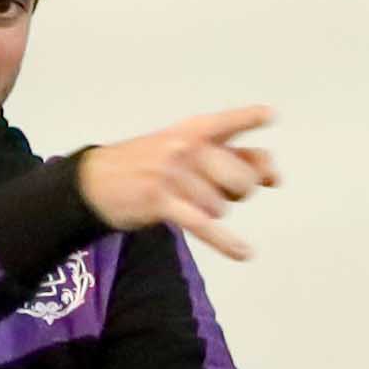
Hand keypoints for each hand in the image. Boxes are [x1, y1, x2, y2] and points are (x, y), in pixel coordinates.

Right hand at [77, 104, 282, 257]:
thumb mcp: (183, 149)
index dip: (250, 118)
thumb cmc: (147, 166)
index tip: (269, 115)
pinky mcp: (160, 201)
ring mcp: (172, 174)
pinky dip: (226, 242)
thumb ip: (230, 156)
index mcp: (193, 130)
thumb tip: (274, 175)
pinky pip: (204, 225)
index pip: (228, 123)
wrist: (94, 182)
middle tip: (220, 190)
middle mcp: (184, 148)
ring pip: (221, 206)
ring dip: (211, 211)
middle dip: (239, 191)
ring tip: (186, 201)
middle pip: (240, 178)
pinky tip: (245, 253)